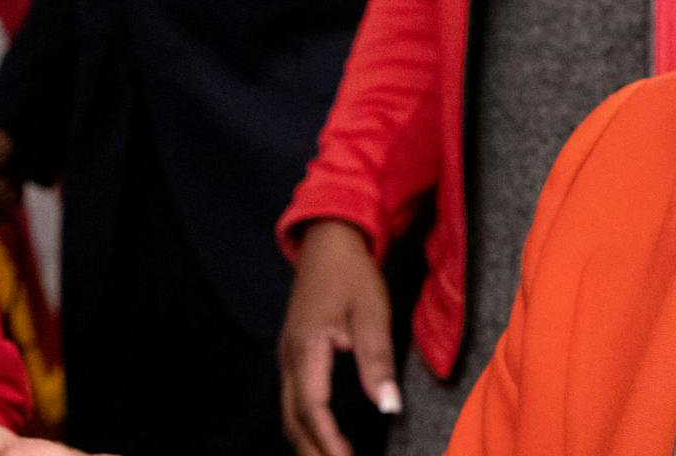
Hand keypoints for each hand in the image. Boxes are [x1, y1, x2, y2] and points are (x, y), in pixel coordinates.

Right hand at [279, 221, 400, 455]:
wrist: (328, 241)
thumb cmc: (352, 273)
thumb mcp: (372, 311)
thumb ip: (378, 360)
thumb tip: (388, 406)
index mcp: (305, 348)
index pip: (312, 409)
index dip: (329, 441)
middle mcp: (289, 357)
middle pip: (293, 420)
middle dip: (314, 451)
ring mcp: (287, 357)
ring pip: (289, 414)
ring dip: (308, 442)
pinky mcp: (293, 355)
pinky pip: (293, 401)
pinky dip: (306, 425)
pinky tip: (323, 438)